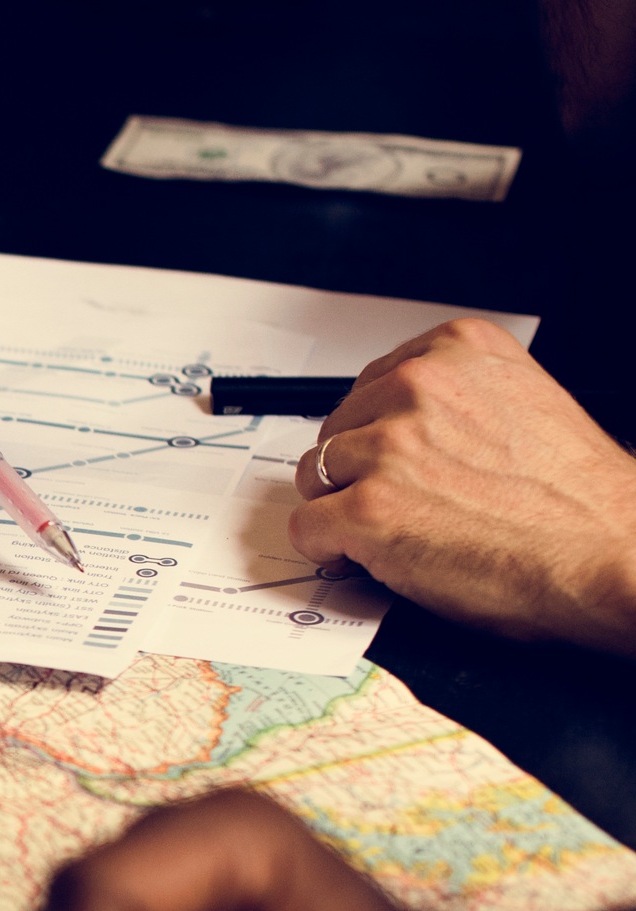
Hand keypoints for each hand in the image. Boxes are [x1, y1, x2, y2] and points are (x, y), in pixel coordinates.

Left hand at [290, 319, 635, 653]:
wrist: (612, 556)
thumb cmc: (578, 500)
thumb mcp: (522, 404)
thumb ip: (459, 400)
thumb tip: (400, 422)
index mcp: (459, 350)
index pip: (373, 383)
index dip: (379, 433)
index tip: (395, 459)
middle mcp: (421, 386)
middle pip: (338, 427)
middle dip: (358, 470)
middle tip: (404, 505)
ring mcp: (391, 446)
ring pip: (317, 475)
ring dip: (342, 509)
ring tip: (395, 532)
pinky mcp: (369, 509)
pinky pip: (308, 528)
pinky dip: (329, 549)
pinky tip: (367, 557)